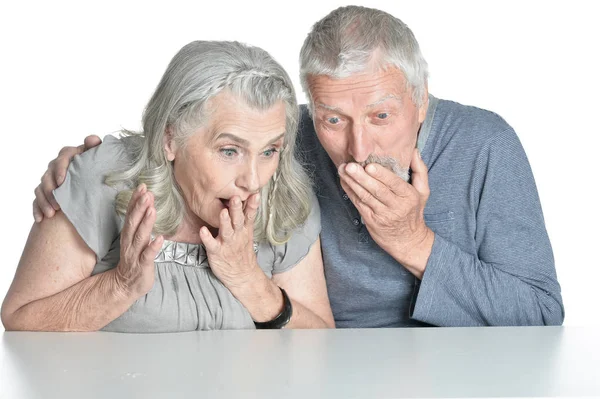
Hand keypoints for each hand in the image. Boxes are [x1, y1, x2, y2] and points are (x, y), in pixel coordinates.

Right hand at [33, 135, 102, 222]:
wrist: (93, 187)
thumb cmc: (96, 171)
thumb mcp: (98, 161)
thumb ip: (95, 149)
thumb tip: (93, 139)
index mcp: (71, 156)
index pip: (63, 155)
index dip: (60, 168)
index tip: (62, 182)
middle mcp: (57, 166)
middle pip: (48, 175)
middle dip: (51, 190)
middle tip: (58, 204)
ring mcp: (49, 180)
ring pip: (41, 189)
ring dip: (45, 201)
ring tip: (52, 213)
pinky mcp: (44, 194)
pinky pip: (36, 201)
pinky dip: (37, 209)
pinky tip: (41, 218)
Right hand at [114, 184, 163, 297]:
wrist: (125, 286)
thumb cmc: (134, 260)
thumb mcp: (136, 239)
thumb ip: (140, 224)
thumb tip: (147, 205)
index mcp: (128, 235)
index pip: (131, 214)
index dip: (135, 201)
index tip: (142, 186)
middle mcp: (129, 242)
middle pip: (133, 223)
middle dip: (140, 207)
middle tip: (147, 193)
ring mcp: (135, 254)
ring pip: (140, 237)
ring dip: (146, 223)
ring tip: (152, 209)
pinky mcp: (142, 266)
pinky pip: (148, 256)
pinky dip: (153, 247)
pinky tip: (160, 238)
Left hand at [199, 194, 261, 289]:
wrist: (242, 275)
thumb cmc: (242, 251)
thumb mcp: (247, 233)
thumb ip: (246, 217)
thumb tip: (249, 198)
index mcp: (245, 230)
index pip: (249, 215)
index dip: (252, 205)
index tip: (254, 194)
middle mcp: (237, 235)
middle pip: (238, 220)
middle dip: (237, 209)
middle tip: (235, 197)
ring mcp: (227, 244)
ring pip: (226, 231)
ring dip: (224, 221)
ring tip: (223, 212)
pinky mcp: (217, 252)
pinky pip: (211, 244)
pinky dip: (207, 238)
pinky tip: (202, 230)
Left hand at [338, 149, 433, 275]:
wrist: (408, 240)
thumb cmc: (413, 211)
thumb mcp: (423, 191)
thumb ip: (420, 170)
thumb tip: (414, 151)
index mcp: (409, 196)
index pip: (394, 184)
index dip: (381, 175)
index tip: (369, 165)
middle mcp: (396, 206)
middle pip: (377, 190)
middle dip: (362, 177)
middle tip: (350, 166)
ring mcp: (382, 214)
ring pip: (365, 197)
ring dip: (352, 183)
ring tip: (342, 171)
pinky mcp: (371, 220)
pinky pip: (359, 204)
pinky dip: (350, 192)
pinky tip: (344, 182)